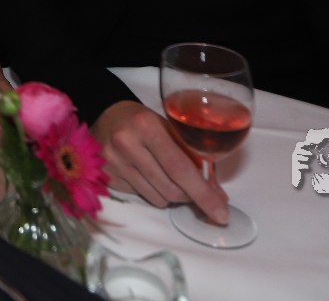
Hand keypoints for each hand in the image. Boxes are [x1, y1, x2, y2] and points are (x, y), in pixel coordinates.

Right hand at [93, 100, 228, 224]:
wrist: (107, 115)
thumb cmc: (145, 122)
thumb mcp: (170, 128)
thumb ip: (193, 156)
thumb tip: (217, 194)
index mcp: (147, 126)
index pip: (181, 168)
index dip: (203, 193)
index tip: (221, 214)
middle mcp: (127, 144)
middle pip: (171, 188)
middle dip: (190, 196)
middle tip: (195, 191)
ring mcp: (114, 162)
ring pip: (158, 198)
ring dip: (172, 195)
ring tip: (167, 177)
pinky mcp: (107, 176)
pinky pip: (142, 197)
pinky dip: (153, 192)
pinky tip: (147, 174)